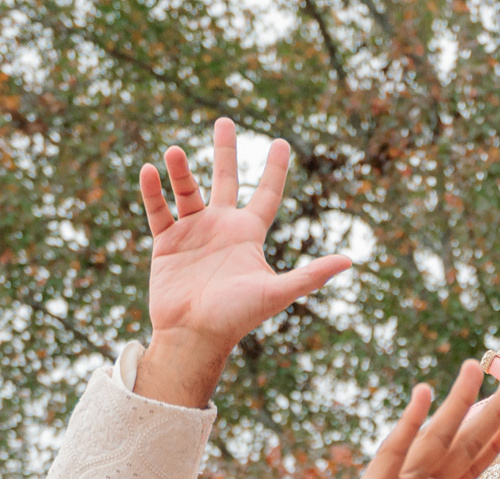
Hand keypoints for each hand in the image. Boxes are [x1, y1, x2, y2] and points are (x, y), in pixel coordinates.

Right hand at [134, 118, 352, 407]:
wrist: (194, 336)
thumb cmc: (236, 317)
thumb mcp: (275, 292)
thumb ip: (310, 275)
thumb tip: (349, 261)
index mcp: (248, 235)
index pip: (265, 195)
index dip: (274, 170)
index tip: (281, 142)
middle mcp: (221, 229)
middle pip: (224, 180)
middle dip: (225, 151)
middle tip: (224, 120)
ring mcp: (192, 234)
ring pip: (187, 191)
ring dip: (180, 170)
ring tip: (175, 151)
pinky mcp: (166, 244)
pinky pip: (158, 211)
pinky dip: (153, 191)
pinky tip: (149, 170)